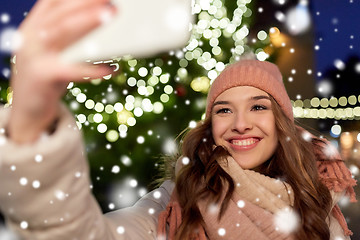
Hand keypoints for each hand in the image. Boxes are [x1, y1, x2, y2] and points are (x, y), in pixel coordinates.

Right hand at [8, 0, 115, 142]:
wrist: (27, 111)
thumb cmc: (49, 77)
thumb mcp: (54, 53)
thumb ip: (69, 36)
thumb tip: (101, 20)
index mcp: (33, 28)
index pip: (53, 3)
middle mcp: (30, 37)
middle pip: (61, 14)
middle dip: (86, 3)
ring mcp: (33, 56)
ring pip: (64, 32)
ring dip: (89, 22)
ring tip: (112, 14)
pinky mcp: (42, 77)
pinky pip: (72, 70)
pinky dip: (93, 68)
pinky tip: (111, 68)